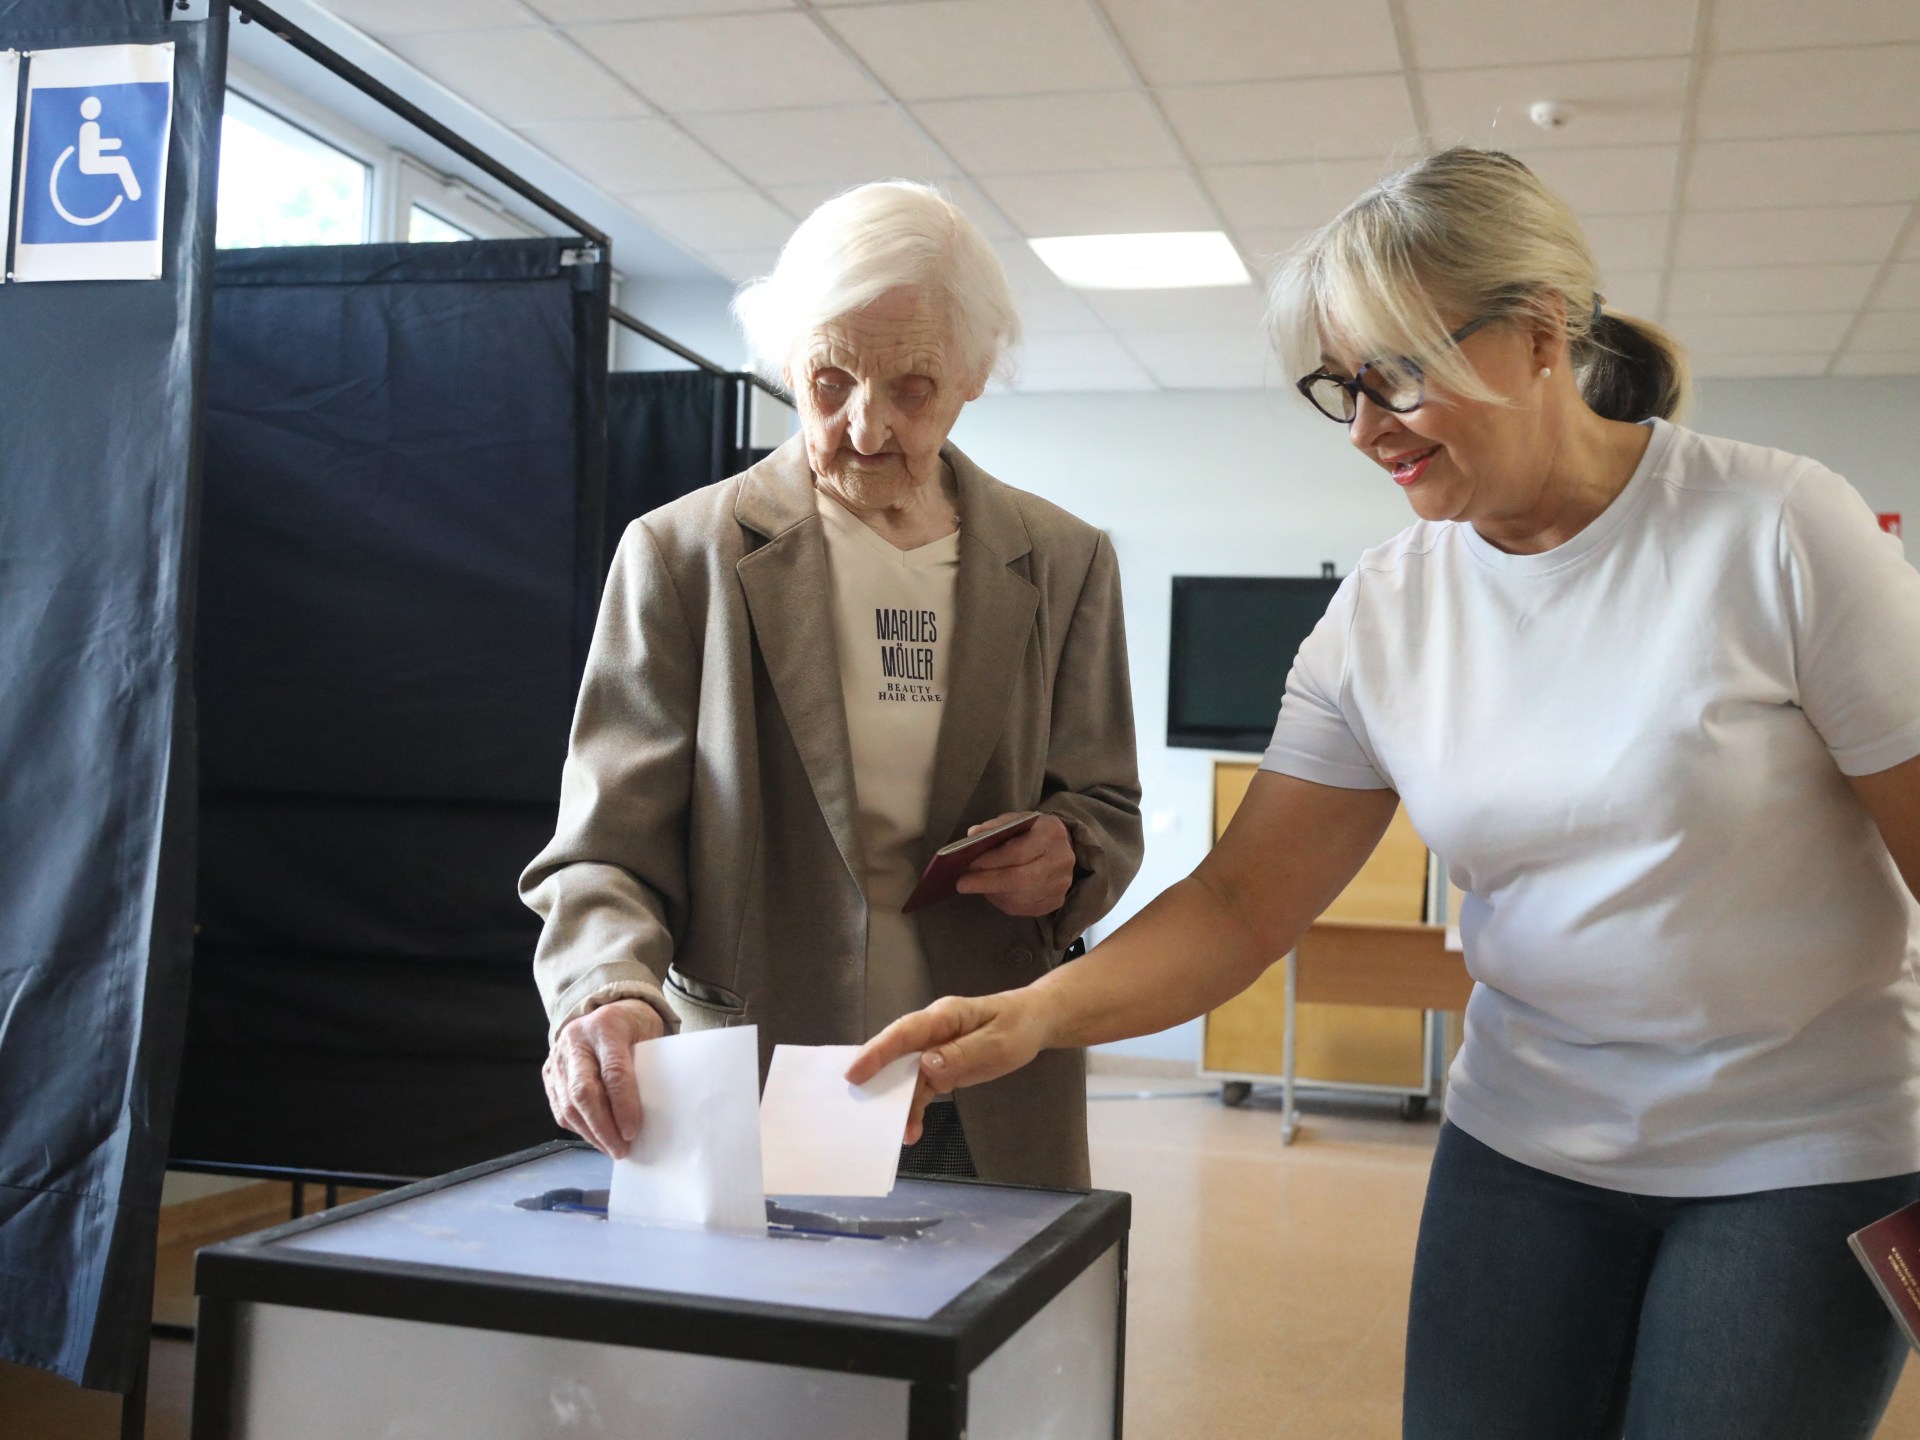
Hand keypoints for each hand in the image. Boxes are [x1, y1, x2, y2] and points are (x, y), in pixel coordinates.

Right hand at [543, 998, 665, 1158]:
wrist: (604, 1009)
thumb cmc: (634, 1026)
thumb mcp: (649, 1034)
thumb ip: (648, 1066)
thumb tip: (652, 1113)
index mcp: (606, 1027)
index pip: (613, 1072)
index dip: (623, 1105)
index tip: (633, 1132)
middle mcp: (575, 1041)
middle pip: (583, 1092)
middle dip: (603, 1127)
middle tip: (621, 1149)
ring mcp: (558, 1057)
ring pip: (568, 1105)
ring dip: (590, 1133)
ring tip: (611, 1148)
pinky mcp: (549, 1073)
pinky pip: (559, 1108)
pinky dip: (578, 1128)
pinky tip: (596, 1137)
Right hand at [845, 988, 1052, 1143]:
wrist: (1033, 1023)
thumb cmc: (1017, 1026)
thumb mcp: (997, 1042)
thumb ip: (962, 1053)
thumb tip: (926, 1065)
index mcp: (943, 1017)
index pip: (904, 1032)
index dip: (877, 1052)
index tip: (855, 1074)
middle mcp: (932, 1032)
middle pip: (896, 1055)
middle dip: (876, 1081)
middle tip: (859, 1108)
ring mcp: (934, 1050)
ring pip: (906, 1077)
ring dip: (899, 1104)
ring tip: (897, 1132)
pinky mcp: (941, 1067)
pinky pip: (921, 1089)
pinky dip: (915, 1109)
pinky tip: (912, 1130)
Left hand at [953, 812, 1075, 917]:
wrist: (1059, 847)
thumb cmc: (1030, 832)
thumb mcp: (1014, 820)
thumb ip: (994, 827)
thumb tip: (972, 835)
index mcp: (1051, 833)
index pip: (1019, 851)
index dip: (993, 860)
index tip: (970, 864)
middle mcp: (1062, 859)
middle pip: (1022, 878)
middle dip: (988, 881)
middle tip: (963, 884)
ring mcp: (1062, 883)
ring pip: (1022, 897)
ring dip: (994, 893)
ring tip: (975, 886)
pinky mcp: (1056, 900)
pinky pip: (1025, 908)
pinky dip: (1004, 902)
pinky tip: (993, 893)